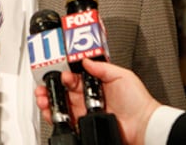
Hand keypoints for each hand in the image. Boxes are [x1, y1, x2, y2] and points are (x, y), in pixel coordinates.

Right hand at [36, 59, 160, 144]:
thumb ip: (102, 67)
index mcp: (96, 84)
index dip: (64, 73)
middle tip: (45, 84)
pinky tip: (49, 109)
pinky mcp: (82, 125)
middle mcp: (88, 98)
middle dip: (51, 86)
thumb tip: (85, 60)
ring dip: (49, 99)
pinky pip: (63, 120)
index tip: (58, 72)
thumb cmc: (138, 102)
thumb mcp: (122, 76)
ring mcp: (84, 112)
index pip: (74, 76)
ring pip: (60, 104)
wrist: (142, 126)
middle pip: (63, 90)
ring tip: (43, 96)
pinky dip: (53, 115)